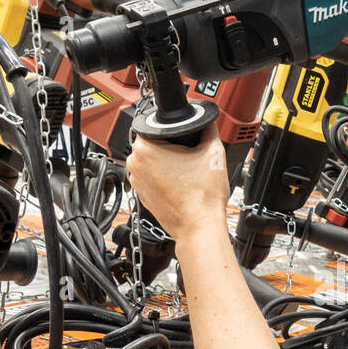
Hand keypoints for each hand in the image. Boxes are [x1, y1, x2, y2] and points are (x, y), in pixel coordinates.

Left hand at [125, 123, 229, 240]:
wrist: (199, 227)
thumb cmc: (202, 198)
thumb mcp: (213, 152)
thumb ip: (208, 129)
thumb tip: (206, 121)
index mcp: (145, 148)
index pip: (156, 126)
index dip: (175, 130)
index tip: (187, 139)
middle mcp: (134, 164)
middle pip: (154, 143)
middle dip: (172, 146)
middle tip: (191, 156)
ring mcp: (136, 182)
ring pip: (154, 161)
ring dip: (168, 163)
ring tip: (188, 173)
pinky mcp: (142, 195)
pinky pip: (153, 178)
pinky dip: (166, 178)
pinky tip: (182, 185)